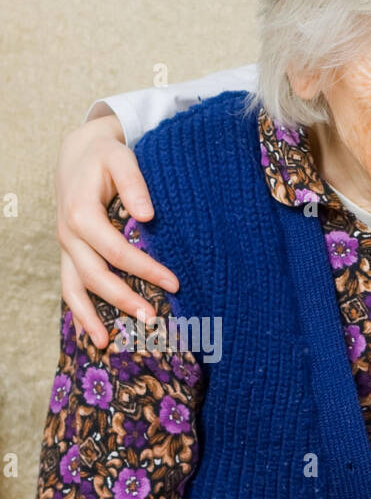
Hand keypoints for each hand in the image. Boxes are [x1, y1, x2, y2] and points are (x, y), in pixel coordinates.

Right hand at [55, 110, 179, 347]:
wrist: (78, 154)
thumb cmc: (105, 157)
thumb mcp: (121, 159)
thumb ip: (134, 184)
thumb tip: (148, 215)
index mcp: (81, 214)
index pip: (116, 250)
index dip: (145, 269)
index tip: (175, 284)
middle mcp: (68, 235)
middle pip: (94, 275)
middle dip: (123, 300)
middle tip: (152, 321)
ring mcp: (66, 248)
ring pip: (73, 288)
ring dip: (90, 317)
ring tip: (106, 344)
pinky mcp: (69, 255)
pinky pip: (70, 287)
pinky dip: (80, 312)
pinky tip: (93, 334)